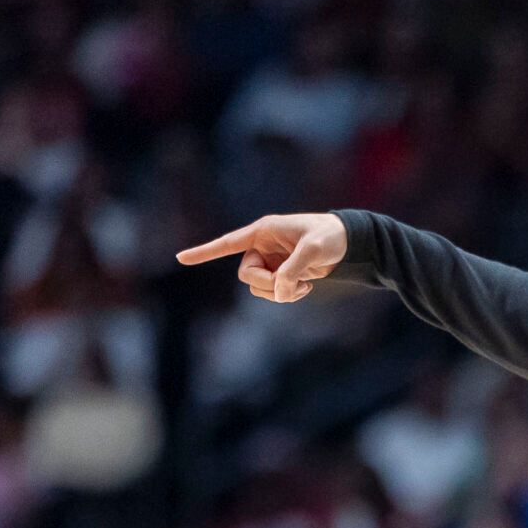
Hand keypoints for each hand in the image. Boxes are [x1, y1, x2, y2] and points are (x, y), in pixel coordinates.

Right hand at [175, 213, 349, 302]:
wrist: (347, 244)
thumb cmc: (330, 236)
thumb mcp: (314, 249)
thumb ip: (294, 269)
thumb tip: (279, 291)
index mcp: (263, 231)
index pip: (228, 243)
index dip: (204, 252)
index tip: (180, 258)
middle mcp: (261, 246)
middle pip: (247, 276)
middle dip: (268, 285)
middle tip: (293, 285)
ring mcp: (269, 261)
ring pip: (258, 288)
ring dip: (279, 294)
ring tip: (303, 287)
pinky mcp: (279, 274)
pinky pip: (272, 293)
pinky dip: (287, 296)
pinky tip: (305, 288)